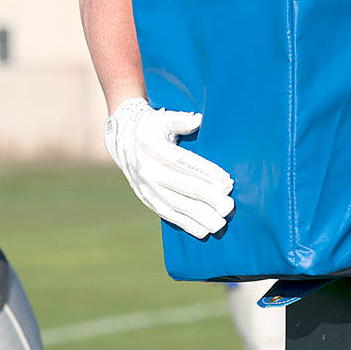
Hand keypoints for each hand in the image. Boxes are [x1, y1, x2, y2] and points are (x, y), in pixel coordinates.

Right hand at [104, 99, 234, 238]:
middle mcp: (148, 171)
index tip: (228, 182)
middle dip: (207, 199)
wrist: (121, 137)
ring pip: (175, 205)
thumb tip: (198, 120)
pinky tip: (202, 231)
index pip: (185, 164)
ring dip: (199, 217)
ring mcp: (145, 187)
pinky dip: (185, 223)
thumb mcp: (163, 118)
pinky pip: (166, 213)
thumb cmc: (151, 126)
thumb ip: (180, 120)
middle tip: (229, 208)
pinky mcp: (146, 198)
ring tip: (220, 225)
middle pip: (182, 188)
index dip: (207, 173)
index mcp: (154, 150)